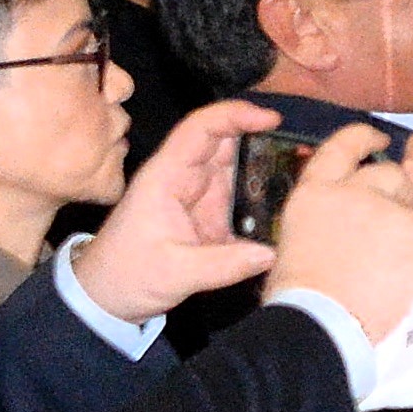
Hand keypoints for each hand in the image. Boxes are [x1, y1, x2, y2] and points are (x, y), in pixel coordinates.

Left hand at [67, 98, 283, 319]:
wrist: (107, 296)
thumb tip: (271, 254)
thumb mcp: (174, 274)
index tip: (271, 119)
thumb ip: (223, 265)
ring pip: (239, 166)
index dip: (235, 116)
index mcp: (168, 177)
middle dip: (263, 136)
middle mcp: (186, 179)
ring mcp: (200, 196)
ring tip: (306, 170)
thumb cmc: (126, 276)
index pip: (201, 129)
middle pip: (227, 142)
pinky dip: (267, 193)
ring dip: (268, 165)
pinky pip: (243, 194)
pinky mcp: (211, 215)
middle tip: (302, 146)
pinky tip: (292, 200)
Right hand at [253, 124, 412, 345]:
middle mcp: (355, 188)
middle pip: (389, 175)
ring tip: (399, 263)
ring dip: (412, 224)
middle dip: (394, 196)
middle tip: (388, 232)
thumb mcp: (299, 243)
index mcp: (316, 191)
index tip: (376, 138)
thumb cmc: (304, 300)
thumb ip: (328, 217)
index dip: (362, 138)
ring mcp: (395, 207)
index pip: (343, 147)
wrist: (326, 331)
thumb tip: (347, 212)